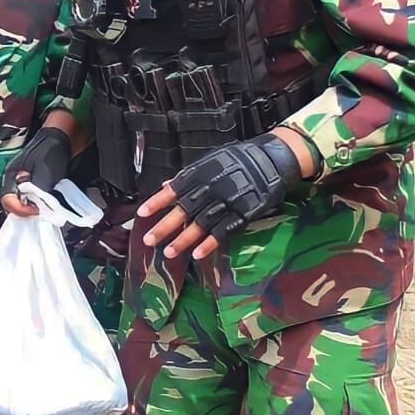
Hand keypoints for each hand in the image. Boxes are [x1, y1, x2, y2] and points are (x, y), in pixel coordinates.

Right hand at [0, 127, 71, 216]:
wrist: (63, 139)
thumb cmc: (51, 150)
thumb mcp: (44, 171)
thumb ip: (39, 190)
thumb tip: (40, 208)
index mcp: (11, 176)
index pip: (7, 200)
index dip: (21, 209)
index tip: (36, 211)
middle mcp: (14, 182)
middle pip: (12, 206)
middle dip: (25, 212)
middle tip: (41, 213)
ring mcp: (24, 185)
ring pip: (22, 205)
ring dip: (32, 211)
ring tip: (45, 211)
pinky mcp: (34, 187)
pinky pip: (31, 202)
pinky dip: (39, 207)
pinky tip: (47, 207)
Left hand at [140, 133, 301, 260]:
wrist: (272, 160)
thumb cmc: (238, 159)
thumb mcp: (210, 160)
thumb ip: (187, 176)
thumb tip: (164, 186)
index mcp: (201, 174)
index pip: (174, 189)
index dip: (158, 202)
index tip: (142, 213)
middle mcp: (211, 188)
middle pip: (184, 210)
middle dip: (165, 226)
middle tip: (149, 240)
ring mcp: (227, 202)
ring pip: (201, 224)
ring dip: (184, 240)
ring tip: (168, 253)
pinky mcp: (243, 214)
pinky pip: (224, 231)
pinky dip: (210, 243)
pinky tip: (197, 255)